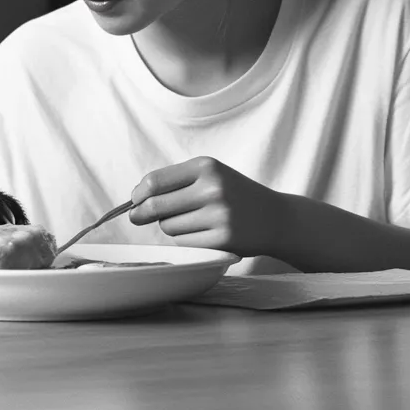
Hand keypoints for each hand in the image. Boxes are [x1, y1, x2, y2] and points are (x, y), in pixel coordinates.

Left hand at [129, 156, 283, 256]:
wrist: (275, 218)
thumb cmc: (233, 194)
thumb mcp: (210, 175)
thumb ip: (174, 181)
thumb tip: (135, 199)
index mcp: (206, 167)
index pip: (154, 181)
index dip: (138, 194)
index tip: (134, 200)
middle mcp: (212, 189)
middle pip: (156, 206)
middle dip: (141, 213)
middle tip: (137, 217)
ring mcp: (219, 216)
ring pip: (168, 226)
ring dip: (170, 226)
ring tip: (191, 220)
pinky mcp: (222, 240)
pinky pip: (183, 242)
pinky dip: (185, 239)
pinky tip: (202, 233)